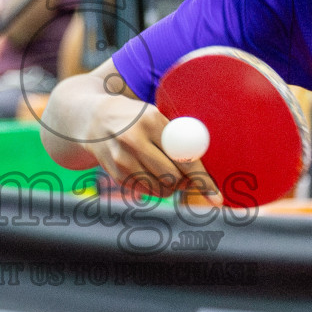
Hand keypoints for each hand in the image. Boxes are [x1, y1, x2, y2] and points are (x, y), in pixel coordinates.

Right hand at [88, 97, 215, 201]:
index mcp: (151, 120)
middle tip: (186, 178)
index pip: (183, 155)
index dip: (201, 177)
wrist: (95, 120)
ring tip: (168, 174)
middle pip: (172, 176)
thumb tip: (203, 162)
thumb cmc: (137, 118)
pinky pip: (145, 191)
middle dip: (184, 182)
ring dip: (170, 187)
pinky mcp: (116, 173)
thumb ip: (177, 135)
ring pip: (159, 187)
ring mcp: (122, 158)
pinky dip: (154, 188)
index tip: (215, 195)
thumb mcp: (155, 115)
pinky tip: (150, 174)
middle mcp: (134, 140)